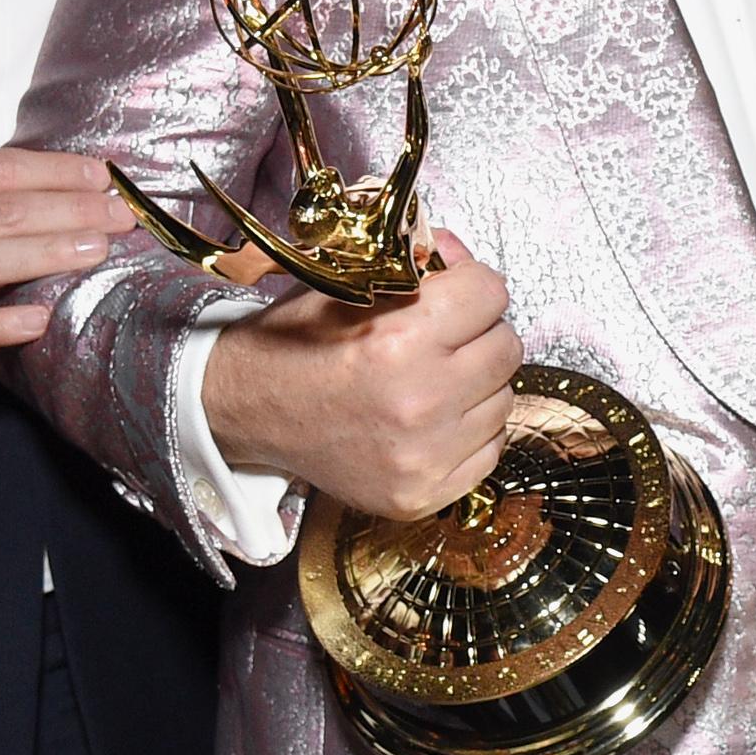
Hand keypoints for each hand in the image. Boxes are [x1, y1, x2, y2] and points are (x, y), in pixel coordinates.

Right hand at [199, 230, 519, 519]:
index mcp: (400, 340)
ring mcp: (424, 455)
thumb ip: (419, 265)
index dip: (471, 287)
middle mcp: (419, 401)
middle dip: (479, 333)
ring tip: (429, 381)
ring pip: (503, 399)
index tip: (453, 296)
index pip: (491, 293)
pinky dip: (469, 432)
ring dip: (476, 385)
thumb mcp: (349, 283)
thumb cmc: (297, 343)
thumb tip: (467, 259)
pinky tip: (430, 420)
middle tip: (442, 339)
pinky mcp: (423, 494)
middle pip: (507, 347)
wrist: (248, 410)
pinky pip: (489, 450)